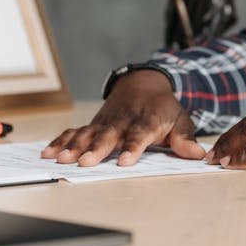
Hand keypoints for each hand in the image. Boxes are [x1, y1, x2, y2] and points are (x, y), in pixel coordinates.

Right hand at [40, 70, 204, 166]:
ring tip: (61, 159)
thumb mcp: (180, 119)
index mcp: (146, 121)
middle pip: (108, 136)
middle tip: (84, 161)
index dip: (132, 148)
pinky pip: (75, 131)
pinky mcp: (93, 124)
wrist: (142, 84)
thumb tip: (197, 154)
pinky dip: (61, 141)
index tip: (125, 161)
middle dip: (96, 149)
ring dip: (73, 146)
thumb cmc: (163, 108)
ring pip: (87, 134)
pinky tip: (48, 152)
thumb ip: (184, 139)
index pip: (139, 135)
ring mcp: (105, 122)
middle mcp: (122, 121)